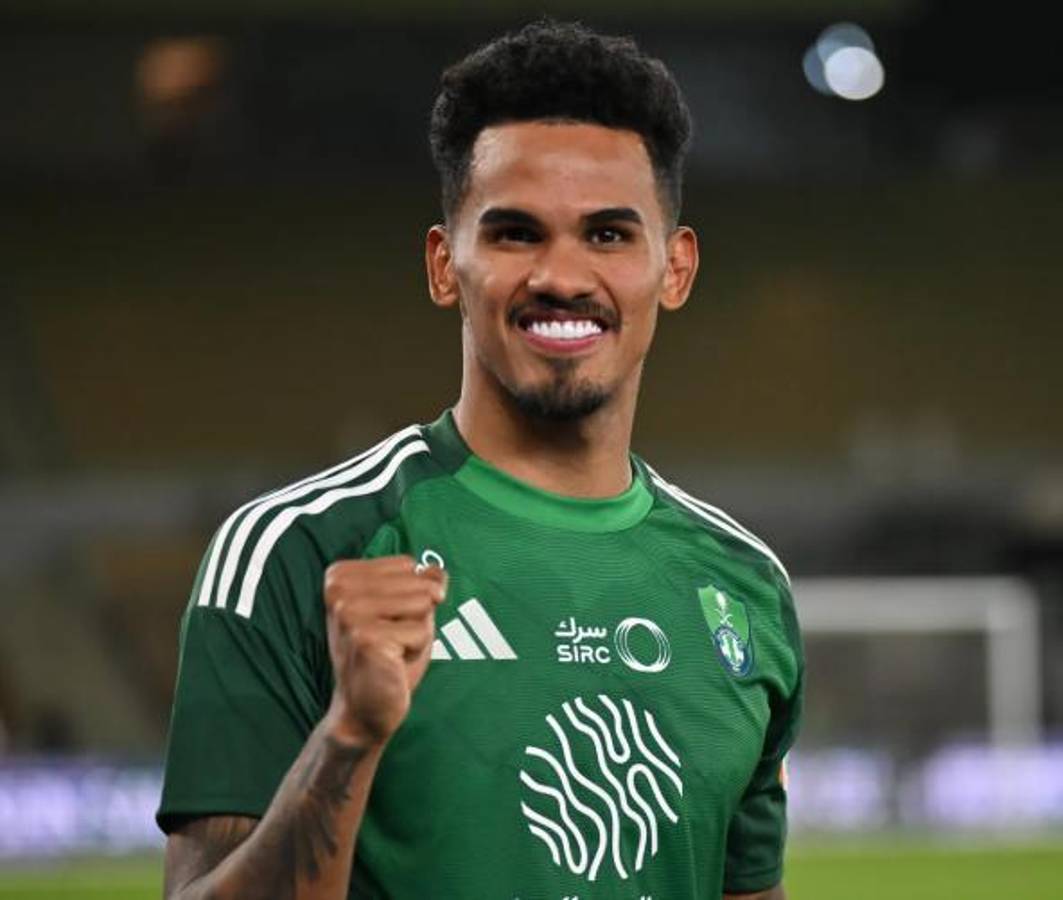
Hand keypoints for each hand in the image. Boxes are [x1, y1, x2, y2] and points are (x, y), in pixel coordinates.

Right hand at [322, 555, 446, 747]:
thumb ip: (422, 583)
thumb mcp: (408, 610)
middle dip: (418, 614)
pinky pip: (421, 631)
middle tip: (392, 639)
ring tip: (393, 649)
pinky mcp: (365, 638)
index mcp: (340, 575)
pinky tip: (392, 663)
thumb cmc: (387, 655)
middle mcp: (339, 589)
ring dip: (418, 631)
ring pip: (423, 603)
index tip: (386, 621)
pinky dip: (416, 650)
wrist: (365, 708)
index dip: (411, 595)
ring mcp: (349, 613)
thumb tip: (438, 570)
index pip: (408, 564)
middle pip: (418, 582)